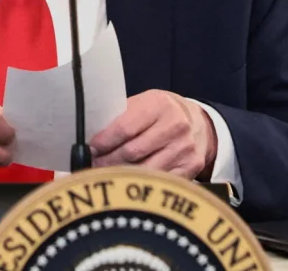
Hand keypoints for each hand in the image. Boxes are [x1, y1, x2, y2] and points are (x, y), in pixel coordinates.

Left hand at [89, 89, 216, 179]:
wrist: (197, 123)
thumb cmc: (159, 114)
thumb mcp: (142, 104)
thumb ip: (119, 117)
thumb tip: (89, 137)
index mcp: (159, 105)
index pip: (124, 128)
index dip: (104, 141)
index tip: (91, 148)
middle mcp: (175, 126)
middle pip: (131, 152)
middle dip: (108, 160)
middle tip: (94, 164)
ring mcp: (184, 149)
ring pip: (143, 170)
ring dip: (121, 174)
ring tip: (107, 173)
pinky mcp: (190, 168)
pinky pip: (158, 181)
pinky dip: (140, 183)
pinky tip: (129, 180)